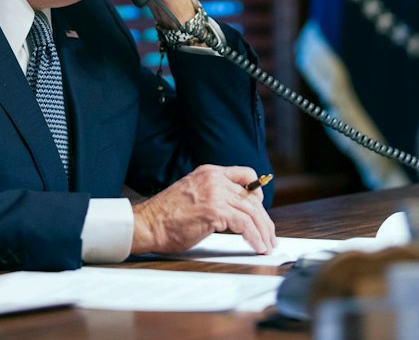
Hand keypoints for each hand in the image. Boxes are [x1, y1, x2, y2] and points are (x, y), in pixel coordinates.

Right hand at [132, 164, 275, 254]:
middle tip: (270, 236)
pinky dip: (254, 237)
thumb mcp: (193, 194)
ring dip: (263, 231)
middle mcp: (215, 179)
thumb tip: (234, 210)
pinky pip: (244, 224)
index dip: (258, 192)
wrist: (148, 224)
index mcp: (210, 172)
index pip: (245, 174)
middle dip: (265, 219)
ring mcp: (215, 194)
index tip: (261, 209)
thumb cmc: (166, 215)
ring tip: (266, 245)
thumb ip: (212, 195)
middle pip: (252, 197)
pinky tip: (257, 246)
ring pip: (251, 211)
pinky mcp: (214, 211)